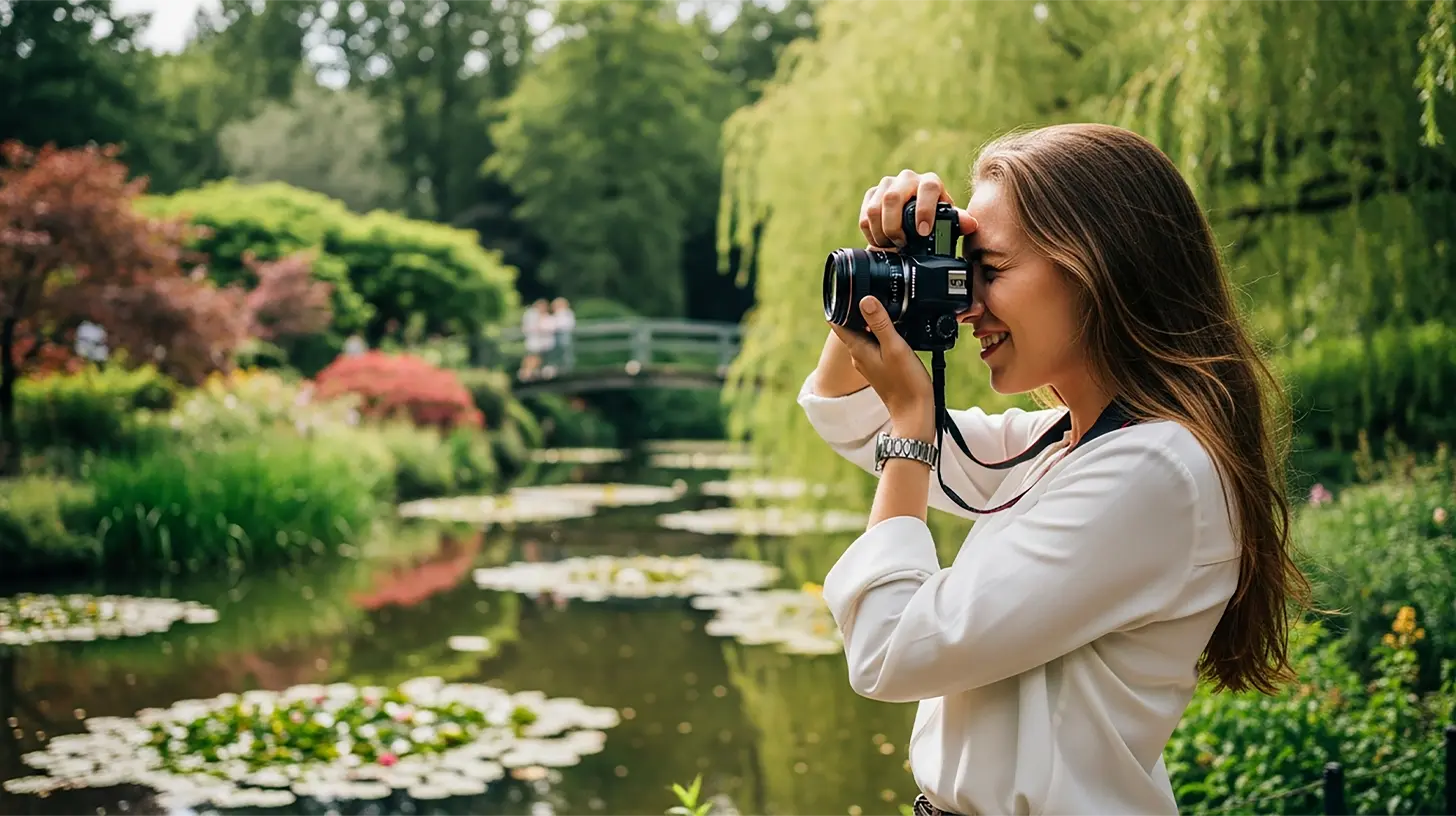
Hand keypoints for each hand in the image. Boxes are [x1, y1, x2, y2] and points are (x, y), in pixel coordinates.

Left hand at [829, 297, 934, 439]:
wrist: (915, 412)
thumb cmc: (905, 383)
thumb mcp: (894, 347)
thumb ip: (880, 323)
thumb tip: (865, 300)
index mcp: (858, 349)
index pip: (838, 322)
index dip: (840, 304)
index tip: (847, 289)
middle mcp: (859, 355)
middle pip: (852, 325)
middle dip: (859, 309)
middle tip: (872, 291)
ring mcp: (869, 362)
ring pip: (865, 334)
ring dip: (872, 322)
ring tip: (887, 308)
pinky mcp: (880, 367)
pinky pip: (876, 344)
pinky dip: (882, 334)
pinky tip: (895, 330)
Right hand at [859, 169, 956, 247]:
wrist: (914, 217)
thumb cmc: (934, 219)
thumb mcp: (946, 222)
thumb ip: (957, 222)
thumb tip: (971, 224)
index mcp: (930, 183)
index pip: (928, 188)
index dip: (924, 210)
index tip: (923, 232)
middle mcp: (907, 178)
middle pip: (892, 198)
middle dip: (894, 226)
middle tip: (901, 244)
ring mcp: (887, 185)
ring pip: (875, 208)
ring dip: (881, 232)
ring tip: (891, 245)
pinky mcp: (872, 194)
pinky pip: (865, 215)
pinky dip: (870, 233)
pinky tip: (880, 241)